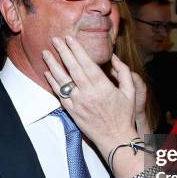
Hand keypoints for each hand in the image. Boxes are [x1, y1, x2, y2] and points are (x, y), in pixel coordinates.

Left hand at [42, 36, 136, 154]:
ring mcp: (78, 103)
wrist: (115, 139)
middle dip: (63, 52)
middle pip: (72, 68)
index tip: (70, 38)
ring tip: (45, 53)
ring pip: (62, 80)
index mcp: (103, 87)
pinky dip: (53, 83)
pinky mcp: (72, 111)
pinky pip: (60, 94)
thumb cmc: (124, 115)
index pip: (86, 63)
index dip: (77, 50)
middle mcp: (88, 93)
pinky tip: (48, 73)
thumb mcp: (131, 92)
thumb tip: (115, 57)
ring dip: (53, 65)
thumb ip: (124, 73)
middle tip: (55, 39)